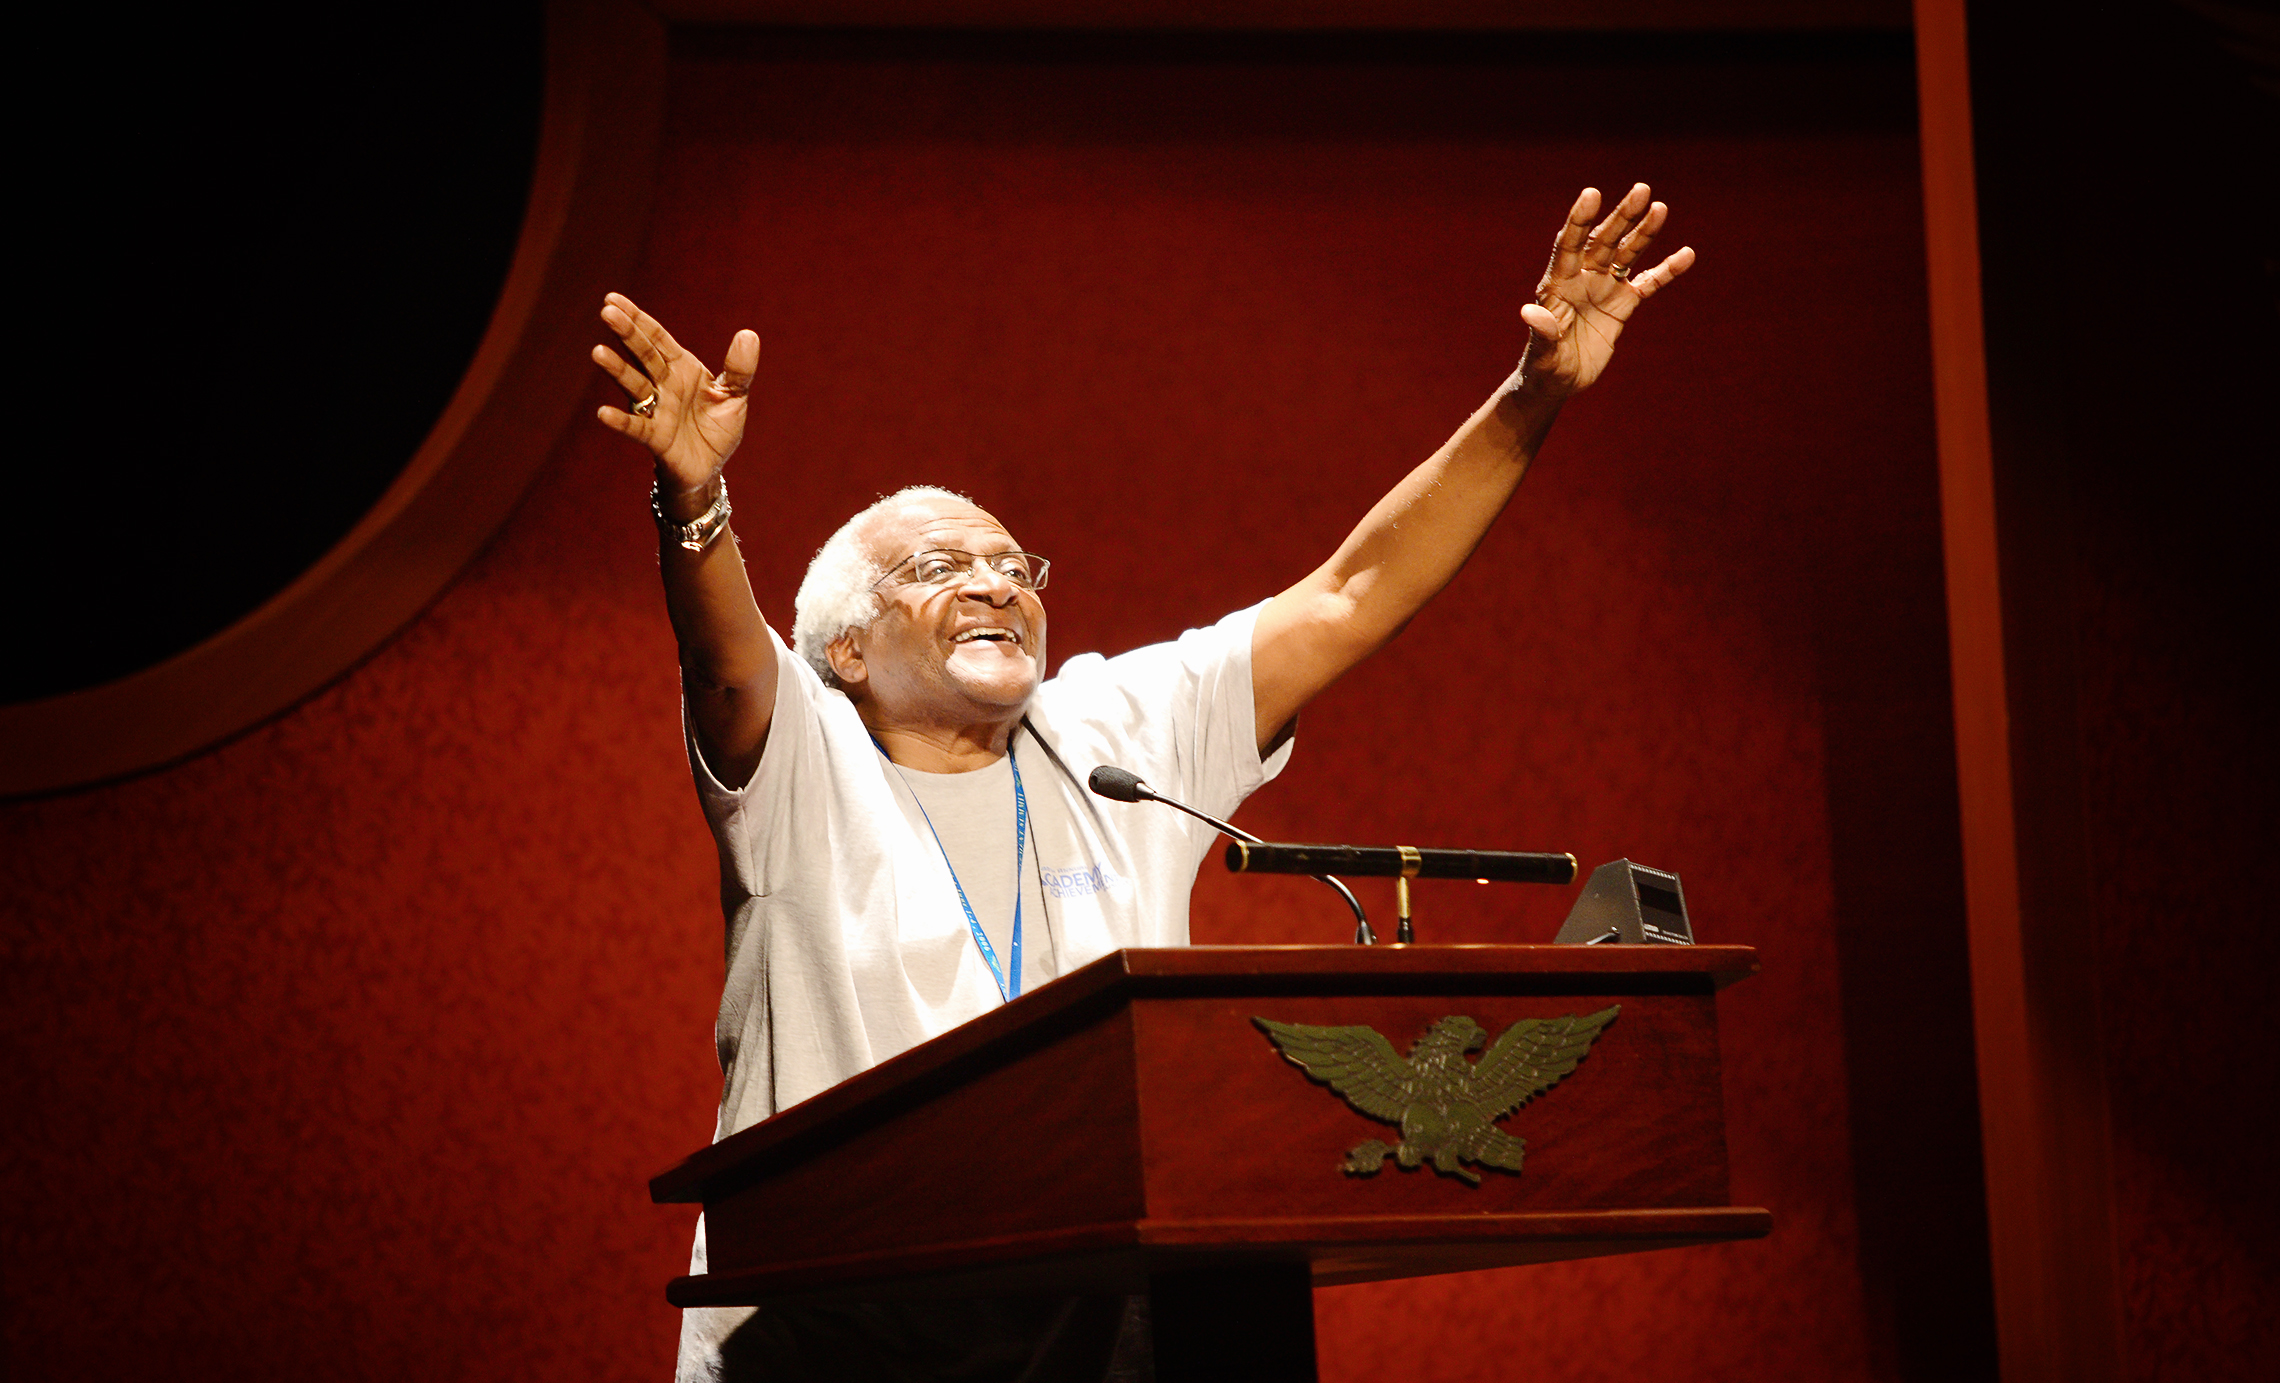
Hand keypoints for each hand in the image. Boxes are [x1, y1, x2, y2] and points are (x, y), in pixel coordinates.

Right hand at [592, 293, 761, 500]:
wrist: (709, 466)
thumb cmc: (716, 427)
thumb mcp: (734, 395)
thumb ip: (739, 368)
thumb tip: (748, 334)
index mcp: (681, 368)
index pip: (657, 339)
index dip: (638, 319)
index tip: (613, 299)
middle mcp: (663, 385)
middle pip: (643, 355)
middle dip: (626, 334)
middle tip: (607, 312)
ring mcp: (656, 410)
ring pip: (635, 385)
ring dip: (618, 369)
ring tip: (598, 353)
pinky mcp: (655, 438)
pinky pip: (636, 427)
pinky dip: (620, 421)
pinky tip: (603, 413)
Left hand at [1517, 184, 1694, 396]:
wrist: (1559, 381)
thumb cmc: (1543, 367)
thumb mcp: (1541, 354)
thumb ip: (1541, 332)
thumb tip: (1530, 312)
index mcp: (1557, 284)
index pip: (1569, 245)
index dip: (1580, 220)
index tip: (1592, 193)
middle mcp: (1582, 279)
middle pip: (1603, 241)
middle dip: (1621, 217)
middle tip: (1641, 190)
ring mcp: (1604, 288)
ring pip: (1627, 254)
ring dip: (1644, 232)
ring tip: (1660, 209)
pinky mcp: (1623, 304)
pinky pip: (1649, 283)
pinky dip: (1667, 270)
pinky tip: (1687, 254)